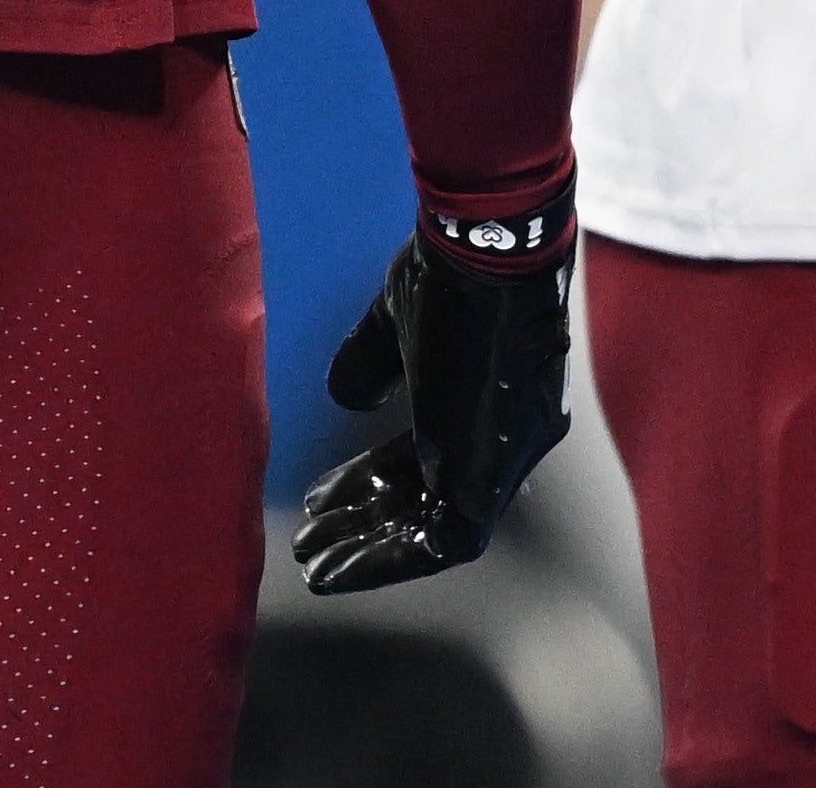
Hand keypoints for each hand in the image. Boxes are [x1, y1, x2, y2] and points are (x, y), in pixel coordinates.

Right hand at [291, 190, 574, 591]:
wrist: (490, 249)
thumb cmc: (449, 271)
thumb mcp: (397, 321)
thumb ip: (372, 363)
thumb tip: (347, 397)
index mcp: (492, 402)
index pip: (429, 461)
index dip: (372, 481)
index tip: (319, 498)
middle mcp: (508, 441)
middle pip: (429, 501)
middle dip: (365, 525)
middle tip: (306, 545)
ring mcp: (504, 461)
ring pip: (436, 532)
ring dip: (370, 549)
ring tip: (309, 564)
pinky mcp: (489, 475)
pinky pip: (444, 545)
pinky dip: (390, 559)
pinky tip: (337, 566)